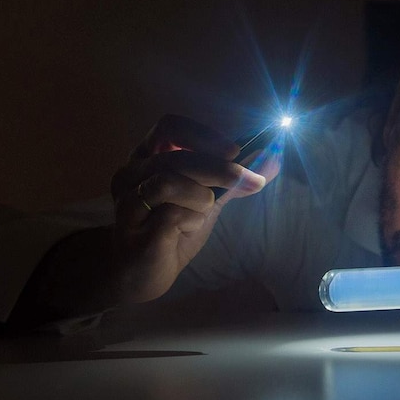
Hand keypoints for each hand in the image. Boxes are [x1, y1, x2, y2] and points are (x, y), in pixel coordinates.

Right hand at [108, 114, 270, 302]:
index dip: (203, 135)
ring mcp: (127, 198)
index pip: (169, 126)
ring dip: (202, 197)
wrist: (146, 273)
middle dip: (221, 169)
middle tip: (254, 181)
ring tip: (202, 214)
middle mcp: (131, 172)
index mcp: (148, 156)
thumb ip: (235, 179)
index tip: (235, 150)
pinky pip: (170, 214)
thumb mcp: (208, 199)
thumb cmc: (174, 230)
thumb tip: (273, 159)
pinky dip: (191, 220)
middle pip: (176, 157)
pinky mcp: (128, 226)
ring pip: (170, 182)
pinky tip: (184, 230)